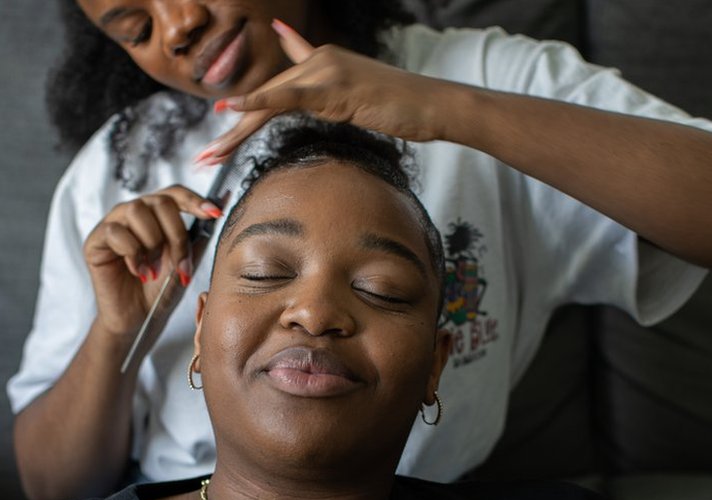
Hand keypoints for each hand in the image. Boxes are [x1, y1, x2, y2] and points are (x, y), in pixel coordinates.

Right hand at [83, 185, 221, 336]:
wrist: (140, 317)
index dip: (195, 199)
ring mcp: (113, 224)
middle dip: (176, 234)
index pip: (175, 193)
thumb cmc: (161, 289)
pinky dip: (133, 254)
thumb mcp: (186, 261)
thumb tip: (216, 213)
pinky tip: (139, 271)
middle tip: (179, 263)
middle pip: (160, 201)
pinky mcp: (95, 240)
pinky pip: (116, 232)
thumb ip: (197, 237)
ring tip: (154, 269)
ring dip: (152, 242)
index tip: (214, 213)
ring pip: (136, 210)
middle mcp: (135, 214)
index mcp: (158, 215)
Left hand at [197, 19, 457, 162]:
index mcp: (325, 63)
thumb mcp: (368, 102)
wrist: (434, 104)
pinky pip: (286, 96)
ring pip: (269, 100)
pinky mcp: (331, 85)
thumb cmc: (408, 109)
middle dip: (234, 129)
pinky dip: (256, 103)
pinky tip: (230, 110)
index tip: (223, 115)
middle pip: (266, 98)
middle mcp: (319, 60)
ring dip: (235, 129)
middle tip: (206, 158)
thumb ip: (341, 100)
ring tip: (210, 155)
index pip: (280, 83)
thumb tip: (333, 105)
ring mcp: (324, 69)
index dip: (251, 101)